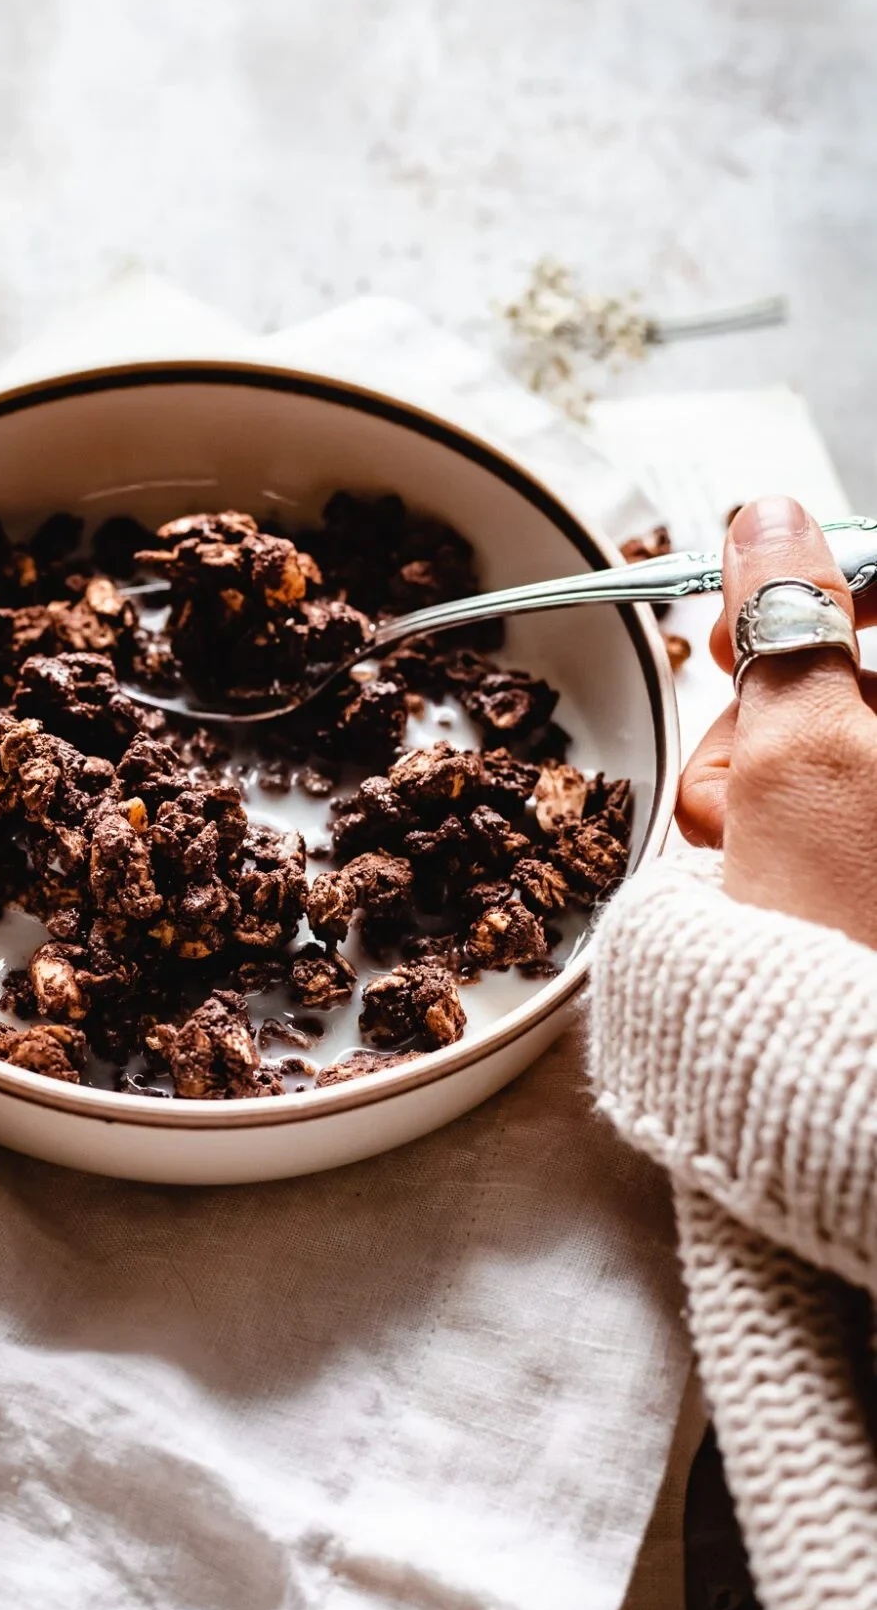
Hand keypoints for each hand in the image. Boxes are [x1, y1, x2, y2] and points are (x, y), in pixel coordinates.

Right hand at [678, 496, 876, 946]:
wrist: (852, 1095)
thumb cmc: (845, 931)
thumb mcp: (802, 755)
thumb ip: (783, 622)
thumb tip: (769, 514)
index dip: (817, 599)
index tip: (763, 631)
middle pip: (851, 674)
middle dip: (773, 719)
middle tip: (745, 798)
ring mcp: (871, 812)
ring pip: (825, 740)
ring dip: (762, 784)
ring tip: (753, 861)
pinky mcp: (854, 848)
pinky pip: (822, 799)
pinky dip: (784, 828)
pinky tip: (772, 881)